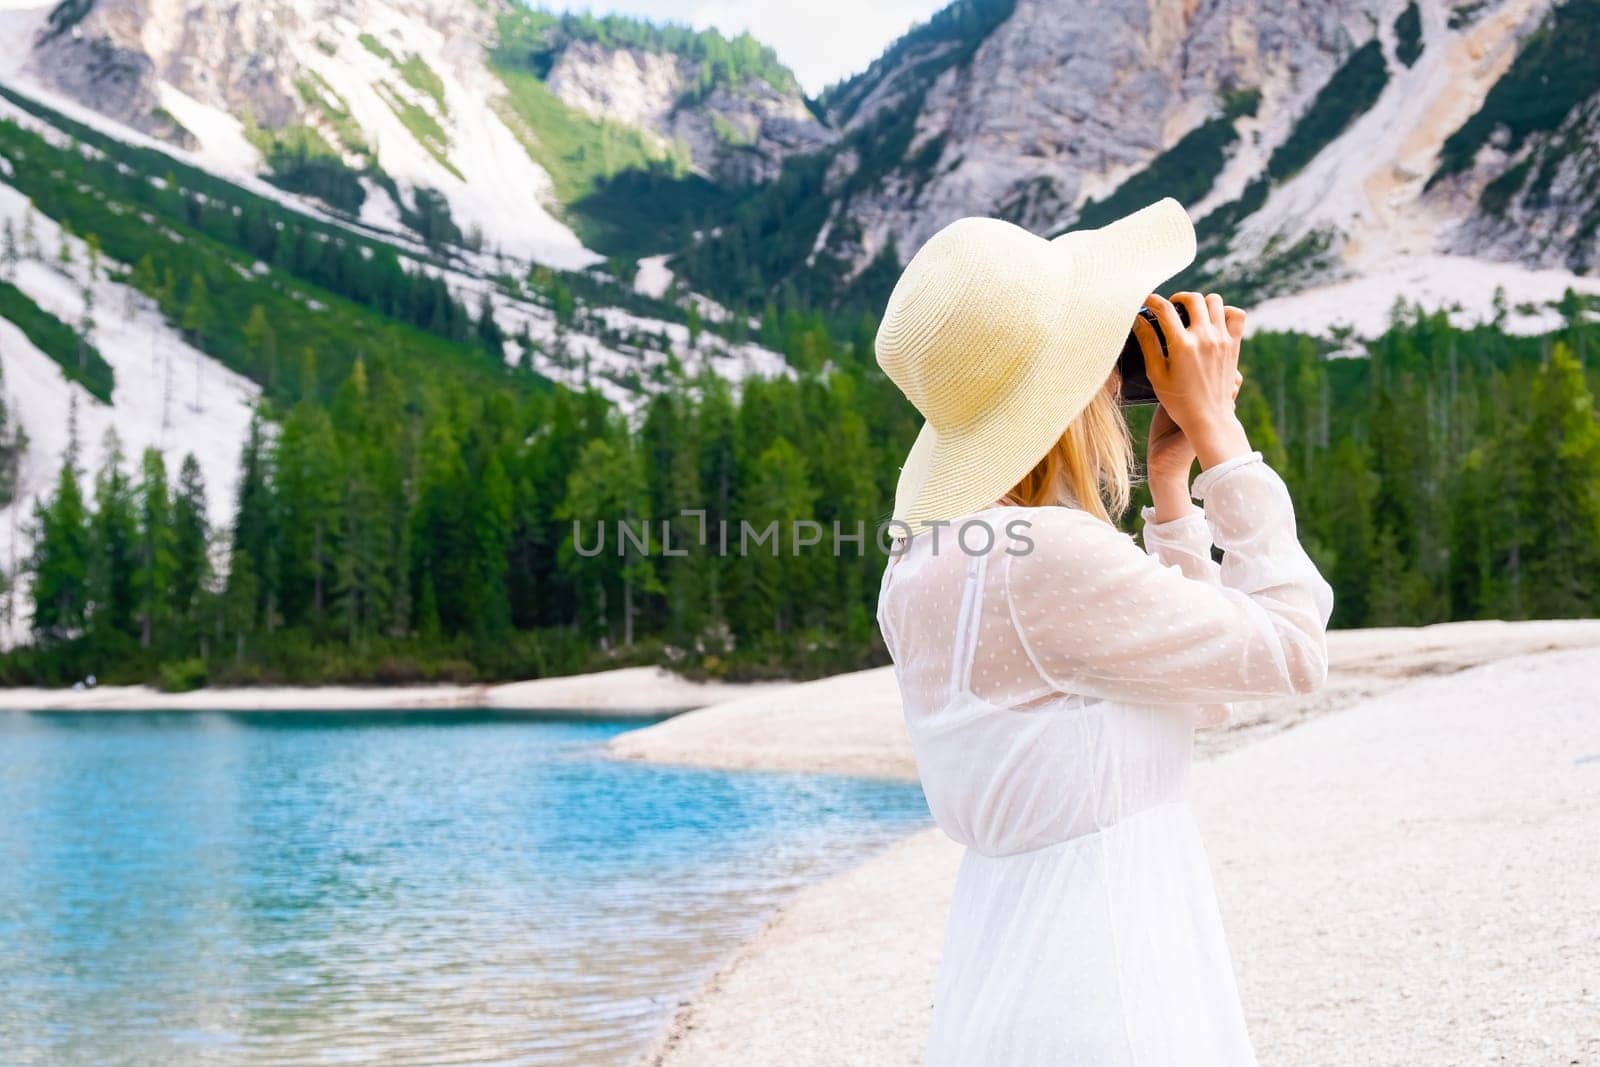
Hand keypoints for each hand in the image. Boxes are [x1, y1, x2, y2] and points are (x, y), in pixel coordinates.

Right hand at [1135, 292, 1250, 467]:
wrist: (1209, 419)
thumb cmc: (1178, 401)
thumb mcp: (1156, 374)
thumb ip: (1148, 344)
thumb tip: (1140, 320)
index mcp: (1182, 345)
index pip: (1164, 309)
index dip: (1152, 300)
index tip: (1146, 302)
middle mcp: (1204, 338)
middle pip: (1192, 299)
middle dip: (1177, 298)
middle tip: (1170, 309)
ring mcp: (1222, 340)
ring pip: (1214, 301)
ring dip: (1200, 303)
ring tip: (1191, 314)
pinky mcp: (1234, 345)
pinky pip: (1236, 314)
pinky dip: (1225, 311)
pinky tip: (1215, 320)